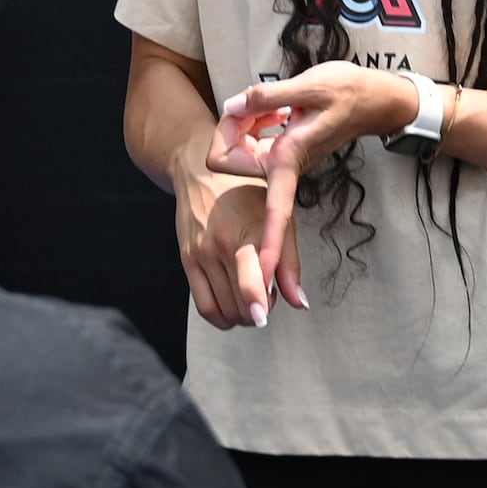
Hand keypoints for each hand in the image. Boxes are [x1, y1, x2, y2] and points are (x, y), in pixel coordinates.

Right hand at [171, 151, 291, 329]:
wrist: (202, 171)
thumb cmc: (246, 192)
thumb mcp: (279, 218)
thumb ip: (289, 263)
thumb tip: (299, 302)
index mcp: (249, 233)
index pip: (250, 282)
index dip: (258, 306)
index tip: (264, 316)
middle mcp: (222, 245)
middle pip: (239, 303)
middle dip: (258, 310)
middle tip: (267, 296)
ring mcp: (202, 254)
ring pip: (222, 309)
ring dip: (241, 315)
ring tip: (251, 299)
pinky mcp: (187, 259)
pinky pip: (203, 304)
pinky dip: (220, 316)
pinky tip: (231, 307)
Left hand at [212, 64, 409, 310]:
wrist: (373, 99)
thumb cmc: (350, 93)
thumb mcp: (310, 85)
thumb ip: (267, 97)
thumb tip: (232, 107)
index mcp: (290, 160)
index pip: (276, 213)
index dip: (268, 246)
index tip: (262, 276)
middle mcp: (283, 167)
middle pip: (229, 159)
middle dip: (232, 127)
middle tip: (255, 104)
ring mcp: (280, 160)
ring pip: (238, 147)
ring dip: (244, 122)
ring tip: (271, 103)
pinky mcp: (280, 150)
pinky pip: (250, 140)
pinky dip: (254, 121)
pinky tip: (273, 108)